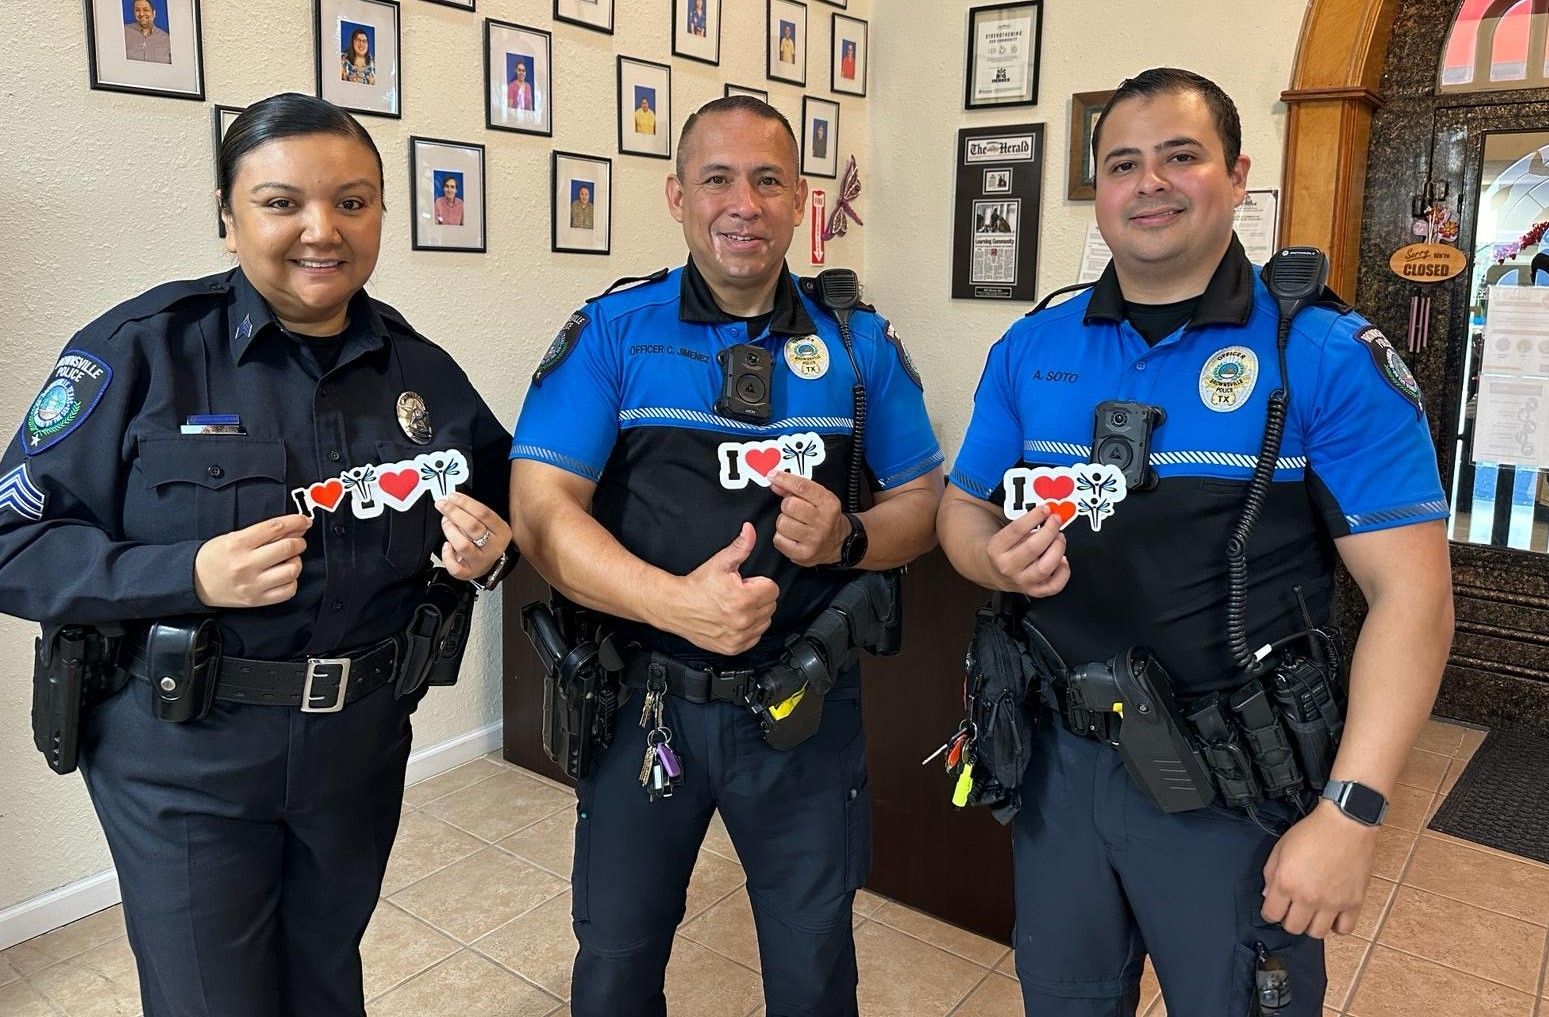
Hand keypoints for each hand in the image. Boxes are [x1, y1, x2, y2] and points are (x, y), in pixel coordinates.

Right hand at [194, 514, 310, 607]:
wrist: (195, 581)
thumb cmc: (214, 557)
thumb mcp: (232, 536)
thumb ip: (262, 533)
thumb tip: (293, 528)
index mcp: (238, 544)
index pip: (275, 527)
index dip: (296, 522)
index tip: (304, 521)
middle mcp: (246, 564)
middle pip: (288, 548)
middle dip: (299, 541)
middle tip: (297, 540)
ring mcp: (252, 584)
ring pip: (292, 570)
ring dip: (296, 561)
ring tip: (288, 559)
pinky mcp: (257, 599)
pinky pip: (288, 590)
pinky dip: (291, 580)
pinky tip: (284, 575)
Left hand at [434, 493, 512, 580]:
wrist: (489, 563)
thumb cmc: (486, 541)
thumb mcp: (489, 524)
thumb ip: (475, 513)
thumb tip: (454, 501)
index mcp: (502, 532)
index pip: (484, 513)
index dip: (465, 502)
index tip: (453, 497)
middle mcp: (493, 548)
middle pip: (473, 527)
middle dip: (454, 512)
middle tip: (443, 505)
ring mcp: (481, 561)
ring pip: (463, 545)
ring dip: (450, 530)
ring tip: (446, 522)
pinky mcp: (469, 573)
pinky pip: (455, 566)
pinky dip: (447, 555)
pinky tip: (447, 545)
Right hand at [666, 522, 778, 654]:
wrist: (676, 607)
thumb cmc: (697, 586)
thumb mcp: (719, 562)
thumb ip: (740, 546)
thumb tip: (750, 530)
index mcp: (744, 598)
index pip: (773, 589)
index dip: (759, 583)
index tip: (745, 583)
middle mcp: (743, 620)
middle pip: (771, 605)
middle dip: (758, 597)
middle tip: (738, 593)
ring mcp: (738, 636)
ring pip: (765, 622)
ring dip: (755, 613)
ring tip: (736, 606)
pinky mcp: (733, 647)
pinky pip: (755, 637)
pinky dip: (748, 629)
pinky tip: (734, 619)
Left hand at [769, 470, 846, 566]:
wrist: (838, 543)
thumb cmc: (824, 517)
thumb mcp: (818, 498)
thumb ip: (796, 488)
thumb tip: (774, 481)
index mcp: (829, 504)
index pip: (802, 487)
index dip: (784, 479)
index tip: (773, 476)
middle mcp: (823, 522)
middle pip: (789, 505)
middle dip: (787, 505)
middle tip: (794, 510)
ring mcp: (814, 540)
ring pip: (782, 523)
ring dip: (784, 522)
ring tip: (794, 524)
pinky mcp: (803, 554)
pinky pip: (779, 540)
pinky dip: (781, 537)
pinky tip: (792, 536)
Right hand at [985, 506, 1069, 596]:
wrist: (995, 571)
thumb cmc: (1004, 550)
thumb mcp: (1006, 533)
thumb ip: (1025, 524)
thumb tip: (1047, 516)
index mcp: (997, 549)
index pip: (1017, 530)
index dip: (1035, 517)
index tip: (1045, 509)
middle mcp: (1007, 567)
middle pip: (1033, 548)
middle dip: (1050, 531)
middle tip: (1056, 521)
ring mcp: (1021, 581)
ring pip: (1045, 568)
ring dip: (1057, 549)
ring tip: (1059, 539)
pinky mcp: (1034, 590)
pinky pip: (1054, 586)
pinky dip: (1063, 572)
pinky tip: (1062, 560)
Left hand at [1260, 801, 1379, 938]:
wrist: (1345, 824)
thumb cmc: (1312, 832)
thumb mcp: (1280, 848)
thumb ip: (1270, 874)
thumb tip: (1269, 895)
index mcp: (1286, 882)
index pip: (1271, 915)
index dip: (1271, 912)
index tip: (1275, 907)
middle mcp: (1308, 897)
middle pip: (1293, 928)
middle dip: (1289, 920)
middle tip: (1293, 908)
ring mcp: (1332, 903)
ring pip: (1317, 933)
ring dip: (1311, 925)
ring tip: (1312, 912)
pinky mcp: (1353, 903)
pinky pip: (1344, 929)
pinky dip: (1337, 926)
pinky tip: (1332, 915)